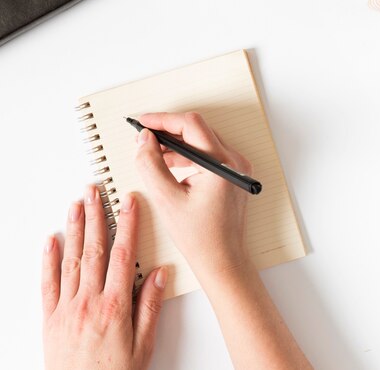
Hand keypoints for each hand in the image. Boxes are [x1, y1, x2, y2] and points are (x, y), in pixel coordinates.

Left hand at [41, 186, 167, 369]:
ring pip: (71, 259)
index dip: (127, 224)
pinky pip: (48, 283)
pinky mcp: (50, 319)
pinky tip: (51, 239)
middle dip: (96, 216)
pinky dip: (48, 259)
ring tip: (76, 204)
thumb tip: (158, 273)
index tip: (129, 202)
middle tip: (96, 191)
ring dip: (74, 228)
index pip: (122, 254)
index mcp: (114, 306)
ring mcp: (66, 309)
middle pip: (94, 249)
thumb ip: (150, 307)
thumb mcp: (143, 346)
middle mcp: (88, 302)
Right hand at [135, 112, 253, 284]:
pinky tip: (168, 162)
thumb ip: (151, 165)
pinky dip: (187, 154)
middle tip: (144, 137)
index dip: (163, 120)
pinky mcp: (232, 173)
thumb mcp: (167, 199)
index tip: (143, 122)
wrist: (222, 260)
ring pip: (201, 140)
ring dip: (176, 142)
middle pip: (197, 130)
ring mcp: (235, 166)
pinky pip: (207, 153)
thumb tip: (144, 140)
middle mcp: (233, 161)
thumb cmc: (200, 237)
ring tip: (153, 151)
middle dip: (168, 130)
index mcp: (221, 165)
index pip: (191, 125)